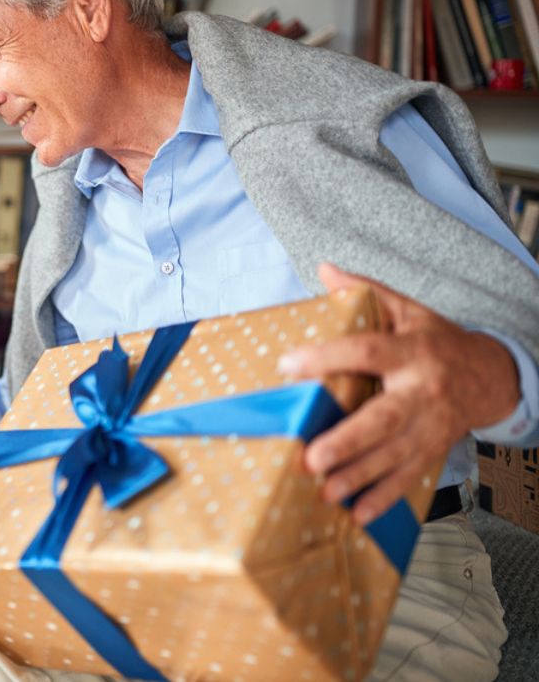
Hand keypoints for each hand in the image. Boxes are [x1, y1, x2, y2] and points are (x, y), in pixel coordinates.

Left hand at [277, 263, 519, 524]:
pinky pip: (408, 476)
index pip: (367, 351)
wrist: (493, 376)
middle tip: (311, 457)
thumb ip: (366, 290)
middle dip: (348, 441)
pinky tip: (357, 513)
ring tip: (324, 490)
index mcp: (412, 351)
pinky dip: (383, 497)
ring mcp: (432, 425)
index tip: (288, 365)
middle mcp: (424, 391)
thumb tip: (324, 268)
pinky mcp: (435, 449)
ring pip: (395, 455)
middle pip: (385, 419)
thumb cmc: (437, 340)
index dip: (327, 356)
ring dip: (359, 477)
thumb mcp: (408, 310)